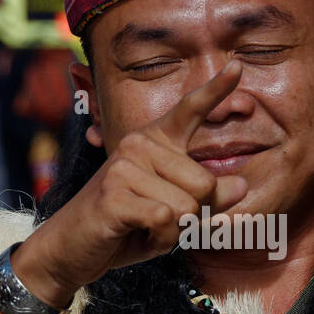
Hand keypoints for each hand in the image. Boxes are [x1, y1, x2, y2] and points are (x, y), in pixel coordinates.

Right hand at [13, 61, 248, 303]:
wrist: (71, 248)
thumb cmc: (127, 227)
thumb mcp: (175, 213)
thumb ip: (208, 198)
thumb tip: (242, 185)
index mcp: (155, 140)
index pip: (190, 110)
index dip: (217, 89)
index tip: (238, 65)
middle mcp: (139, 143)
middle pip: (205, 183)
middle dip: (192, 214)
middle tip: (159, 220)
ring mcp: (124, 166)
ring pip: (187, 206)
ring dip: (173, 231)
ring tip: (144, 226)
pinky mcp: (114, 193)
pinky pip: (166, 220)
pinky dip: (159, 238)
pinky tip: (134, 233)